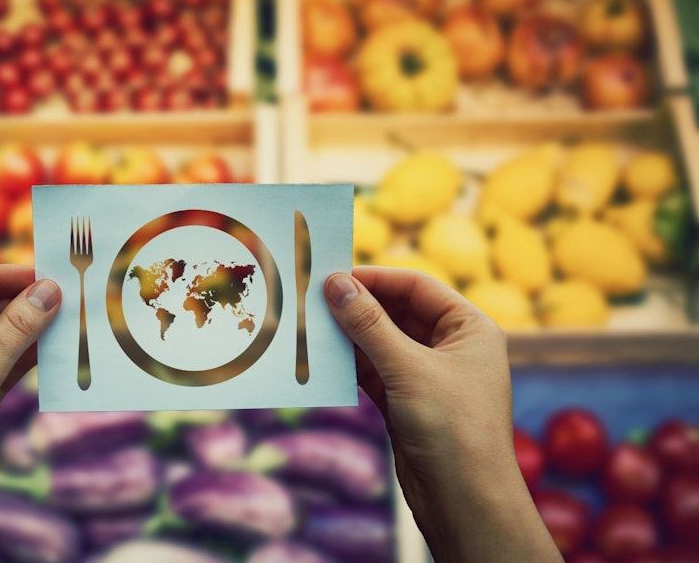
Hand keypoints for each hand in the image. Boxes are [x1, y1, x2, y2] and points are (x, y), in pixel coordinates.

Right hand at [324, 266, 559, 562]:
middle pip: (397, 312)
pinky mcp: (407, 404)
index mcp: (469, 328)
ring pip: (381, 343)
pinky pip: (374, 372)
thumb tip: (335, 283)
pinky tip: (321, 360)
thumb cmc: (453, 429)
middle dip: (358, 307)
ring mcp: (429, 377)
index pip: (417, 287)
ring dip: (349, 337)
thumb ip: (369, 324)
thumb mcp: (408, 368)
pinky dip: (350, 366)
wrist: (465, 503)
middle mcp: (452, 348)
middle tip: (313, 299)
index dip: (376, 278)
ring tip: (310, 327)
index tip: (333, 276)